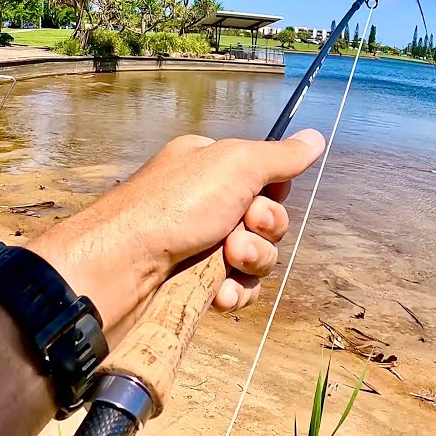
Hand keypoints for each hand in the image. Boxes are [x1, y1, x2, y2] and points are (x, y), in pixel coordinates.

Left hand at [29, 130, 324, 340]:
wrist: (119, 267)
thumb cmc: (172, 207)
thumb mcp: (234, 165)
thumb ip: (279, 156)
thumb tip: (316, 139)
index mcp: (208, 168)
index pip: (265, 181)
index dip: (272, 196)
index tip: (259, 198)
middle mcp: (202, 204)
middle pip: (265, 222)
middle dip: (264, 232)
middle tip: (238, 232)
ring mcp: (197, 246)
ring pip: (255, 260)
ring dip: (252, 263)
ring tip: (227, 262)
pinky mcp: (192, 284)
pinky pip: (236, 290)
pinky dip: (235, 293)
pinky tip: (220, 296)